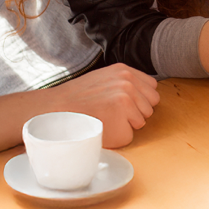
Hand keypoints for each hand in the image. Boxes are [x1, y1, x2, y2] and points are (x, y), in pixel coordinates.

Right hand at [43, 64, 159, 147]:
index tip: (123, 105)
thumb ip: (123, 81)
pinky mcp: (122, 119)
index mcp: (125, 71)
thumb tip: (142, 92)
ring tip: (105, 119)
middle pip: (150, 106)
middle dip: (136, 113)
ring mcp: (126, 100)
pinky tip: (103, 128)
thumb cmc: (77, 99)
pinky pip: (130, 135)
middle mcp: (128, 82)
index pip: (152, 88)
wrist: (56, 110)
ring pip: (142, 122)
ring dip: (127, 125)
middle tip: (112, 113)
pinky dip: (118, 137)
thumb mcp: (103, 78)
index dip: (140, 100)